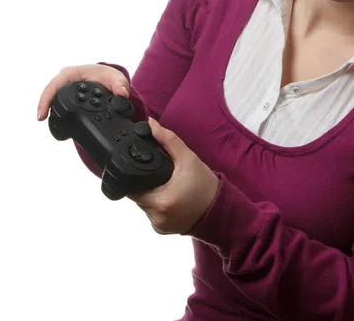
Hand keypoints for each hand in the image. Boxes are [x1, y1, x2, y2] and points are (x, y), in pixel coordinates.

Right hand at [37, 64, 129, 120]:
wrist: (108, 78)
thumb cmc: (108, 75)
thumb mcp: (117, 79)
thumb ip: (120, 86)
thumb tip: (122, 94)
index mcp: (73, 73)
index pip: (56, 84)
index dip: (48, 97)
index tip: (44, 111)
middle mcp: (66, 79)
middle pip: (50, 91)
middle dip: (44, 104)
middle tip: (41, 118)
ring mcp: (65, 87)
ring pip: (52, 97)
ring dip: (47, 108)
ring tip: (43, 120)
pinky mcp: (67, 94)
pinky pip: (57, 101)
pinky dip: (54, 109)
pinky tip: (52, 120)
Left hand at [128, 117, 219, 234]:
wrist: (221, 210)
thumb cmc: (205, 185)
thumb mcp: (188, 159)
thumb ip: (168, 140)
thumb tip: (151, 124)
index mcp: (160, 201)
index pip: (132, 188)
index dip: (135, 176)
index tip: (144, 170)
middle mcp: (156, 217)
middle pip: (138, 196)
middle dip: (145, 185)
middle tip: (160, 176)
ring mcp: (158, 225)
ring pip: (144, 206)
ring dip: (150, 196)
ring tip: (166, 186)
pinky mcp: (161, 230)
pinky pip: (152, 215)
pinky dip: (157, 206)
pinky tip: (170, 198)